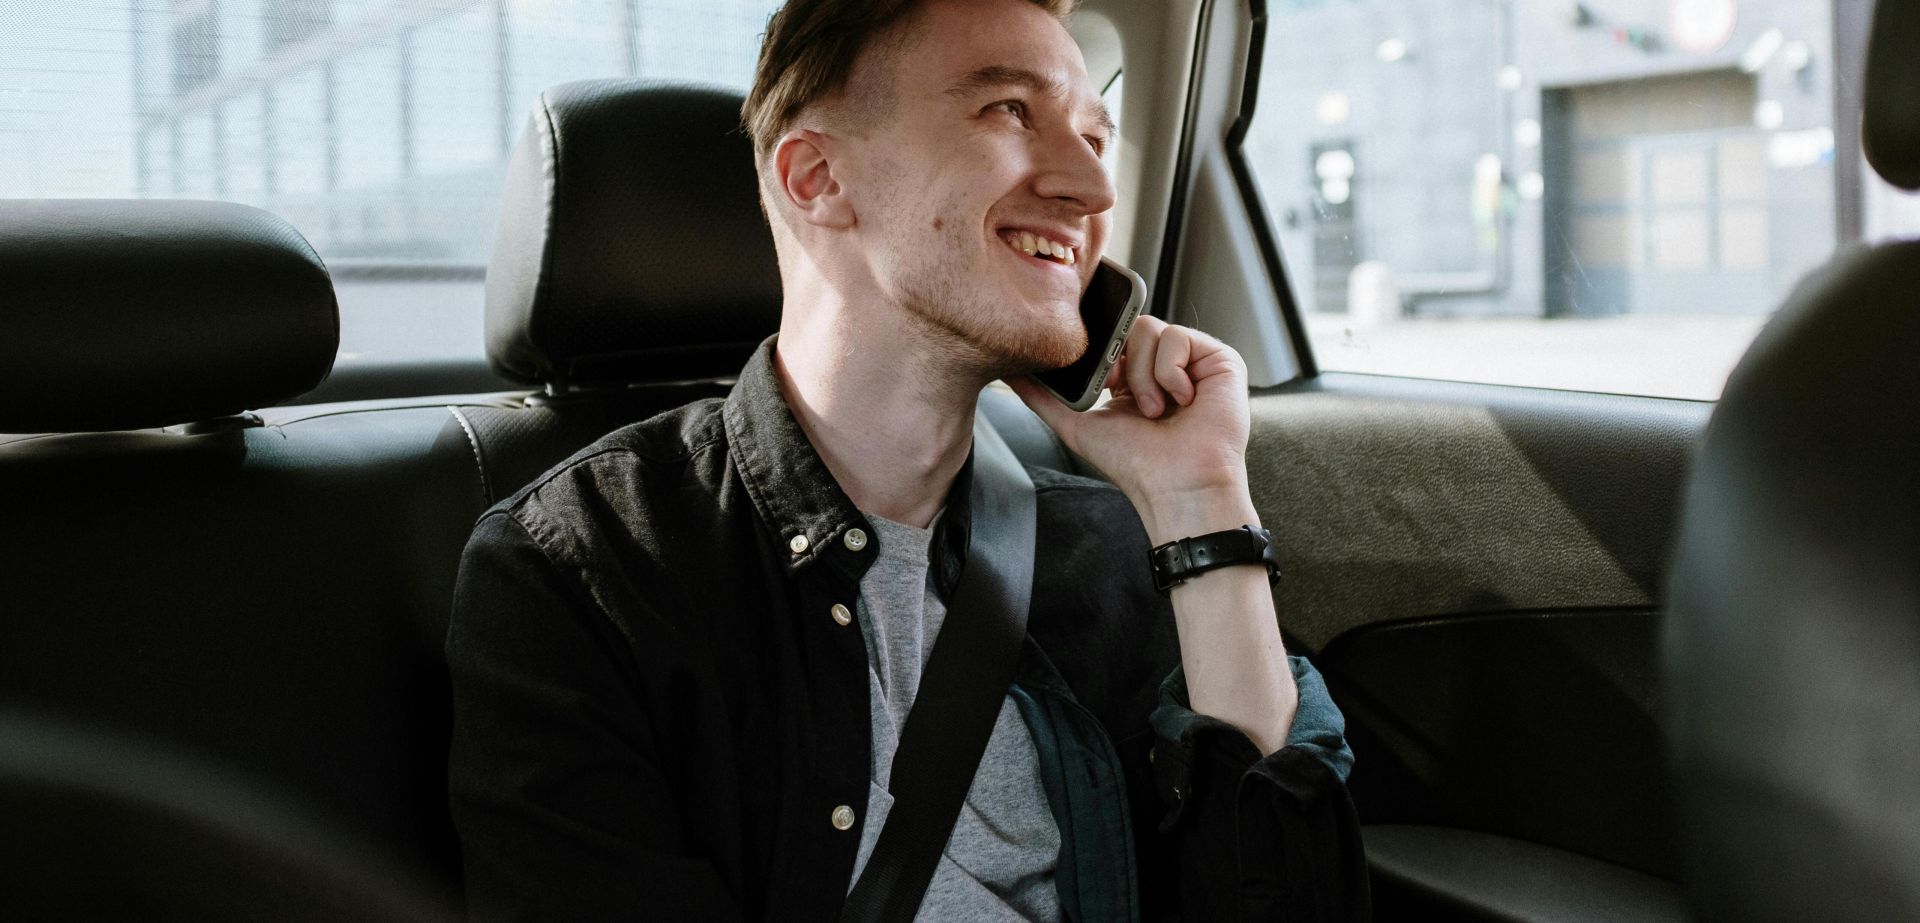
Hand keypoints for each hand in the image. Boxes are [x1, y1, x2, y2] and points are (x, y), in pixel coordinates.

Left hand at [1006, 315, 1252, 526]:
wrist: (1177, 485)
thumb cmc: (1135, 464)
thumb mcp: (1076, 425)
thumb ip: (1043, 397)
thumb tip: (1010, 373)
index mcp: (1134, 378)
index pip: (1112, 338)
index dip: (1103, 353)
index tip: (1102, 386)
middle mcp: (1163, 366)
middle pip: (1128, 327)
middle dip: (1120, 364)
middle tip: (1124, 397)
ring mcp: (1192, 362)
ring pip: (1150, 328)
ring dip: (1145, 375)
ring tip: (1156, 410)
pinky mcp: (1219, 359)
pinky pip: (1179, 336)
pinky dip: (1171, 371)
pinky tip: (1182, 400)